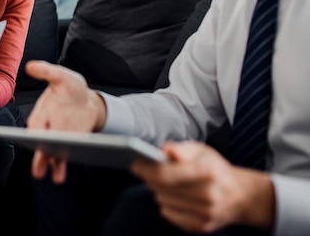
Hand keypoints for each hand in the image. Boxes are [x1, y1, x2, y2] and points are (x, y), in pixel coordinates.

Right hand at [25, 60, 106, 182]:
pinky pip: (62, 157)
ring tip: (53, 176)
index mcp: (41, 112)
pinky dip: (60, 167)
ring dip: (51, 164)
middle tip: (40, 164)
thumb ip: (47, 72)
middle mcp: (46, 127)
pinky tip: (60, 175)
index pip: (36, 123)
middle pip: (41, 142)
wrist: (86, 100)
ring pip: (50, 153)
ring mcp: (56, 138)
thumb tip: (31, 66)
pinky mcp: (68, 145)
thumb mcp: (62, 76)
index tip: (33, 137)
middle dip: (41, 153)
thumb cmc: (71, 88)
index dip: (35, 130)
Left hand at [131, 141, 274, 233]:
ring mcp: (205, 214)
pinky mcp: (201, 227)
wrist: (240, 196)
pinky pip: (169, 215)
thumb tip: (164, 150)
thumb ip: (181, 149)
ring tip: (169, 184)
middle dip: (150, 178)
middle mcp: (207, 195)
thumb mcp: (202, 151)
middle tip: (150, 171)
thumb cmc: (215, 169)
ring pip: (162, 202)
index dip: (145, 169)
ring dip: (159, 192)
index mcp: (206, 172)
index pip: (165, 174)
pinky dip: (167, 205)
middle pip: (161, 189)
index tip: (135, 164)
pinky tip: (177, 197)